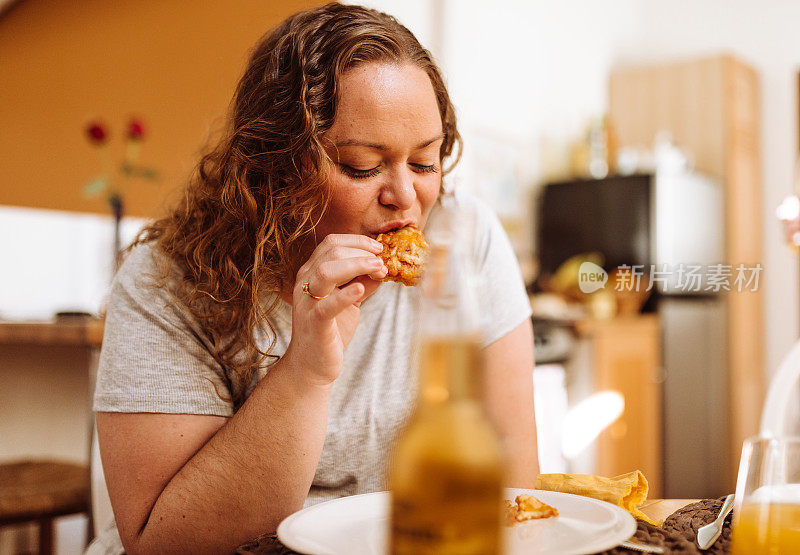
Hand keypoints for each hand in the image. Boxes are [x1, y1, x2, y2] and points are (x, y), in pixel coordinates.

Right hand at [285, 234, 386, 385]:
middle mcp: (305, 283)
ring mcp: (307, 302)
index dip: (358, 242)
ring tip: (378, 270)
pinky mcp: (314, 323)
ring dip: (357, 265)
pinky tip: (361, 289)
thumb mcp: (350, 301)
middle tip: (382, 262)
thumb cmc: (331, 330)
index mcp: (312, 273)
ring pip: (327, 271)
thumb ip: (363, 283)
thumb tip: (383, 268)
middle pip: (331, 252)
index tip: (379, 248)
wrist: (312, 365)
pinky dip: (345, 294)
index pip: (332, 243)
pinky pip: (327, 305)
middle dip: (362, 252)